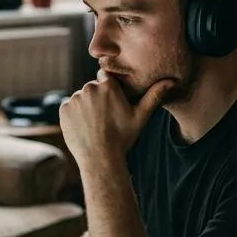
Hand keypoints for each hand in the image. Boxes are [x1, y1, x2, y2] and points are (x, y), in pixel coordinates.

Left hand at [59, 74, 173, 165]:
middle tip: (105, 118)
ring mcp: (75, 98)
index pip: (106, 78)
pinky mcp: (64, 109)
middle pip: (93, 88)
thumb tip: (172, 81)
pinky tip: (85, 127)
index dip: (110, 90)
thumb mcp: (140, 116)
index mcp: (108, 86)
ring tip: (95, 124)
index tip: (112, 103)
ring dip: (86, 106)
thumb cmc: (123, 137)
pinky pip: (70, 107)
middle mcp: (90, 88)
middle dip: (98, 99)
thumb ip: (154, 96)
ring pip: (81, 98)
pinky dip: (75, 115)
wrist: (100, 158)